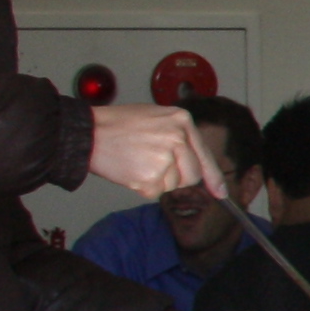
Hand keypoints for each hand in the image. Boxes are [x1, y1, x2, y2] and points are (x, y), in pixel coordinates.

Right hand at [89, 103, 205, 197]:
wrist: (89, 132)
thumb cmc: (118, 124)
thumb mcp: (157, 118)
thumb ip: (179, 137)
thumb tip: (197, 165)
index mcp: (181, 120)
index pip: (204, 154)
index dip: (212, 176)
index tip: (220, 192)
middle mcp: (178, 138)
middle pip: (192, 174)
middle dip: (176, 176)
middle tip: (152, 164)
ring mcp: (165, 157)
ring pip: (174, 184)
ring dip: (158, 180)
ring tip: (138, 161)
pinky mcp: (151, 176)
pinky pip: (156, 192)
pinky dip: (143, 186)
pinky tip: (131, 169)